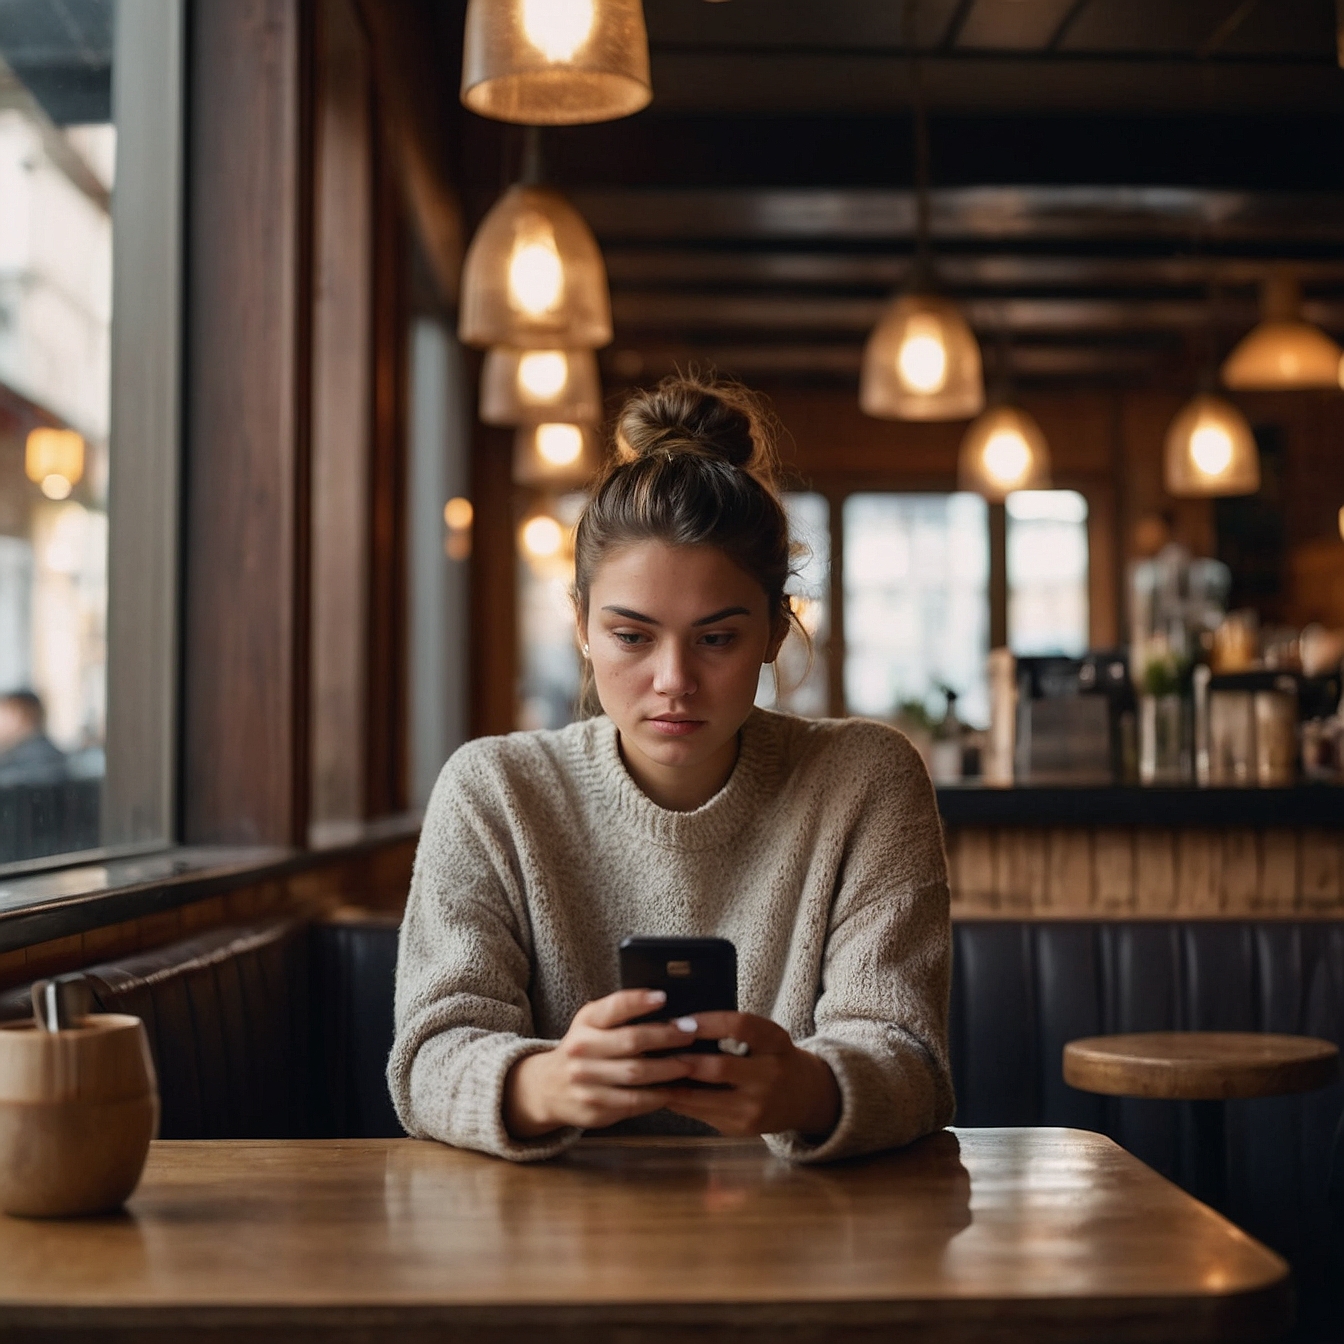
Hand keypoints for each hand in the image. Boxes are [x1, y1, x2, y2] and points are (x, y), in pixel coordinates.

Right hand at [503, 989, 695, 1138]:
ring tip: (691, 1063)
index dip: (638, 1001)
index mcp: (585, 1023)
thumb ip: (620, 1014)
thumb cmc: (584, 1048)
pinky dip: (659, 1095)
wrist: (546, 1088)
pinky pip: (634, 1102)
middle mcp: (582, 1050)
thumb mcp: (591, 1024)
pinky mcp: (595, 1108)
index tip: (663, 997)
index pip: (613, 1007)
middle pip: (631, 1041)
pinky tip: (675, 1089)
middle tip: (690, 1033)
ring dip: (668, 1069)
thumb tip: (666, 1003)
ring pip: (636, 1074)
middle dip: (666, 1037)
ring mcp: (586, 1082)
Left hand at [661, 1011, 840, 1139]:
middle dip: (682, 1059)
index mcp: (776, 1043)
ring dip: (673, 1084)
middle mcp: (770, 1076)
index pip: (740, 1026)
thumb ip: (735, 1029)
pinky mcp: (743, 1128)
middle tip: (654, 1049)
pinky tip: (663, 1090)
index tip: (681, 1020)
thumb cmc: (776, 1058)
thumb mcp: (768, 1037)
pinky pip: (703, 1113)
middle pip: (719, 1067)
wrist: (805, 1097)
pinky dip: (680, 1101)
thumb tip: (681, 1023)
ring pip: (704, 1097)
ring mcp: (757, 1107)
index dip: (708, 1022)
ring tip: (649, 1071)